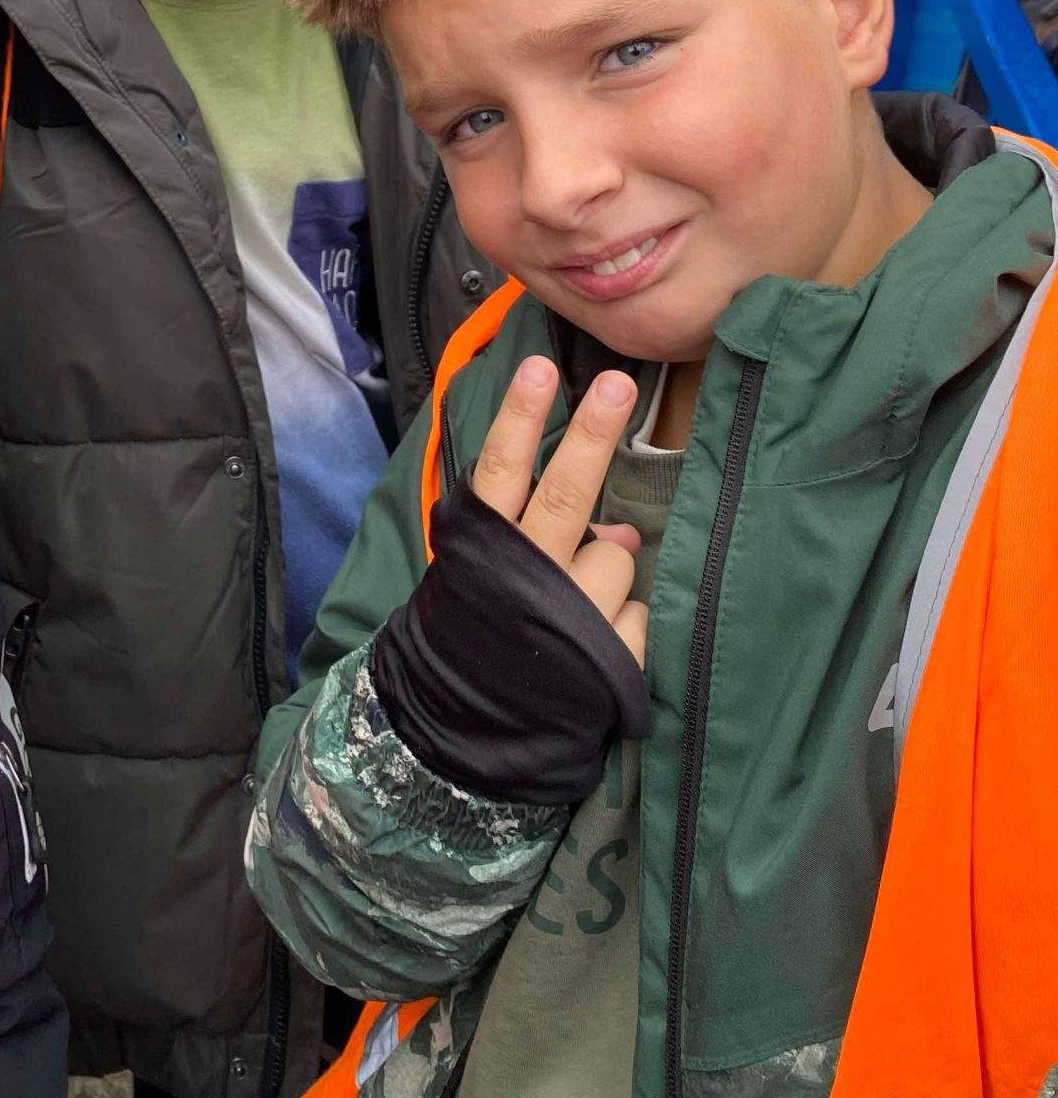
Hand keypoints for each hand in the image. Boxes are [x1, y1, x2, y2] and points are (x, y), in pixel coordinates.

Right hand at [470, 356, 647, 663]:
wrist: (459, 728)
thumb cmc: (477, 629)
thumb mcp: (484, 572)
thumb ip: (538, 536)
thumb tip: (624, 528)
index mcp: (484, 547)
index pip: (502, 470)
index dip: (521, 418)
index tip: (539, 369)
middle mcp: (524, 576)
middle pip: (564, 495)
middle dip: (592, 436)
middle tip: (620, 385)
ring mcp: (566, 618)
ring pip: (616, 556)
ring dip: (608, 571)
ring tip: (577, 604)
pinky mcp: (603, 660)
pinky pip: (638, 615)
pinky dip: (624, 623)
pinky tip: (594, 644)